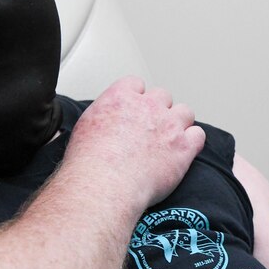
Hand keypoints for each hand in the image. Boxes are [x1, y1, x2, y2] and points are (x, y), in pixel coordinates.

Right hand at [65, 76, 204, 207]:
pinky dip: (193, 142)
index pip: (136, 84)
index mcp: (120, 97)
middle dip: (158, 111)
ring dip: (179, 124)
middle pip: (162, 96)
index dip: (136, 98)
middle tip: (151, 131)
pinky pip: (198, 135)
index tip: (133, 112)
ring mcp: (169, 124)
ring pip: (185, 112)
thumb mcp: (77, 132)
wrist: (104, 184)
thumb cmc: (87, 164)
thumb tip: (70, 131)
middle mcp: (148, 105)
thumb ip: (86, 124)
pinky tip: (184, 153)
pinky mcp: (184, 146)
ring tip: (169, 141)